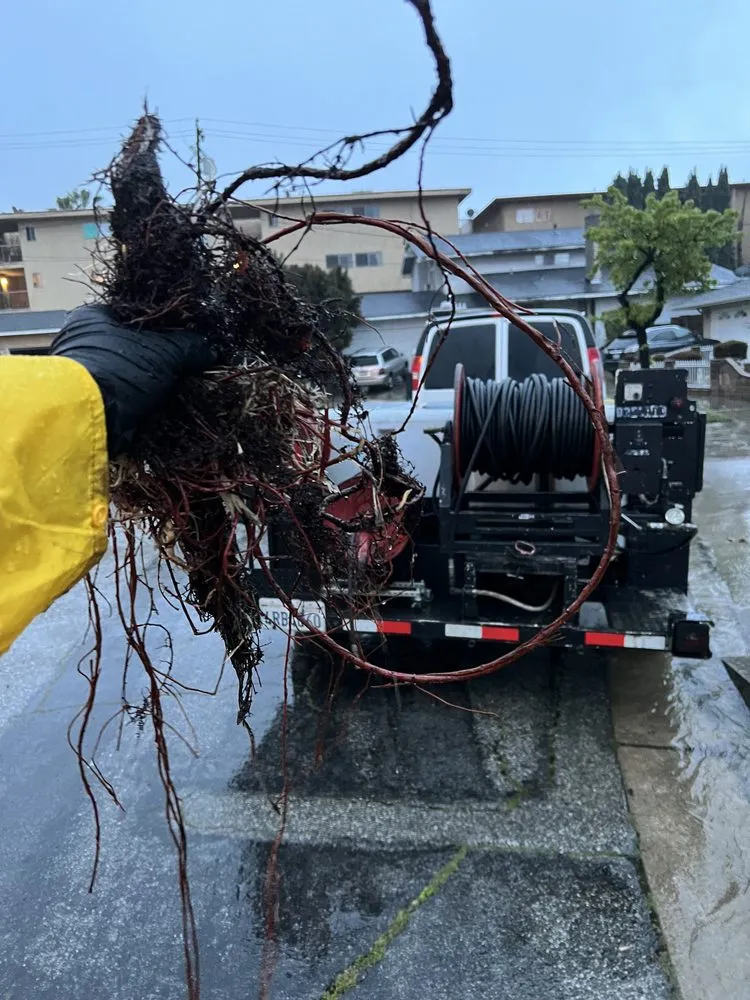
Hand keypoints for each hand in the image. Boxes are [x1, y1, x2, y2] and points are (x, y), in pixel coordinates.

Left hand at [50, 304, 214, 455]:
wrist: (92, 417)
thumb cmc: (120, 369)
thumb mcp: (166, 351)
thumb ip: (189, 346)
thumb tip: (208, 349)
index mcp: (95, 316)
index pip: (136, 313)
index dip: (164, 324)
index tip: (185, 336)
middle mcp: (85, 341)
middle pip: (134, 343)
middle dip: (160, 355)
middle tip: (186, 363)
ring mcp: (88, 372)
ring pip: (132, 371)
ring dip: (153, 380)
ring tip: (179, 385)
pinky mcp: (93, 400)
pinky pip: (126, 393)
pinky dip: (143, 398)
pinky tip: (163, 403)